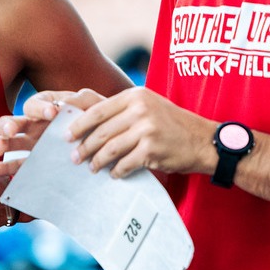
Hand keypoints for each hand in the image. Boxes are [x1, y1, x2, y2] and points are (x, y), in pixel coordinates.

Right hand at [0, 88, 105, 171]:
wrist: (107, 147)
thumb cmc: (99, 121)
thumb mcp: (94, 106)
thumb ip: (82, 100)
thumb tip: (64, 104)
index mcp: (46, 107)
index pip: (35, 104)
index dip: (40, 108)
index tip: (53, 114)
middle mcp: (34, 125)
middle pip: (13, 122)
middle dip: (8, 125)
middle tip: (11, 131)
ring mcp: (32, 146)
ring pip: (9, 143)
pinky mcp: (34, 165)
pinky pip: (16, 167)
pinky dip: (3, 169)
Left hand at [68, 87, 215, 178]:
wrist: (203, 140)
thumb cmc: (172, 123)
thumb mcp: (148, 105)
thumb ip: (123, 110)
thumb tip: (89, 122)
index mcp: (135, 95)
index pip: (98, 110)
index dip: (79, 124)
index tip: (66, 135)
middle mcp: (140, 109)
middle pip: (101, 131)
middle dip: (85, 146)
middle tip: (74, 157)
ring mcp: (146, 129)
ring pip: (111, 148)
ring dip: (98, 161)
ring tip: (92, 167)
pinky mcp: (152, 149)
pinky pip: (126, 163)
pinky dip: (117, 171)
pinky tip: (114, 174)